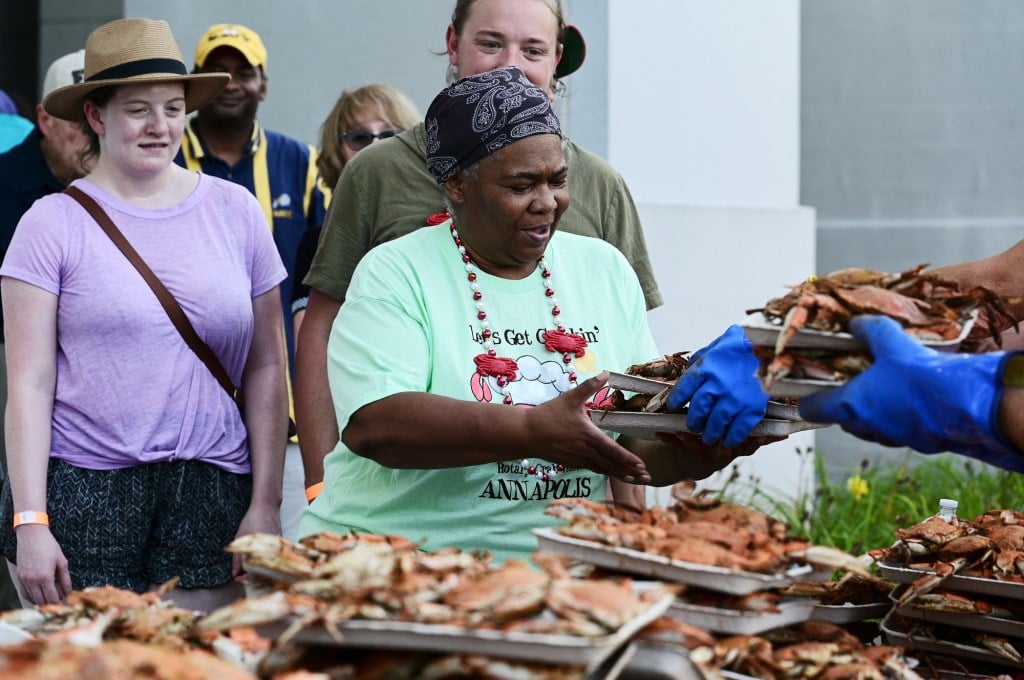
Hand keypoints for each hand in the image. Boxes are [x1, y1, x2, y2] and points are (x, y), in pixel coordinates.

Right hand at [15, 524, 70, 604]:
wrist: (32, 535)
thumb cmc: (49, 546)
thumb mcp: (61, 561)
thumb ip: (65, 579)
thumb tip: (68, 592)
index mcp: (45, 576)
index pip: (52, 598)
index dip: (59, 603)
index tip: (64, 602)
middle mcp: (32, 580)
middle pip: (41, 601)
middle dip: (51, 603)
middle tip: (58, 600)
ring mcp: (24, 579)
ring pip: (32, 599)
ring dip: (41, 601)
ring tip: (50, 597)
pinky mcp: (19, 576)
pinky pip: (24, 593)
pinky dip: (32, 596)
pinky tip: (39, 594)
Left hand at [231, 503, 281, 577]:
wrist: (267, 506)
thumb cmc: (252, 520)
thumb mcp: (240, 539)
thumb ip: (238, 558)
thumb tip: (235, 574)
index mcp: (262, 552)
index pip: (254, 574)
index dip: (244, 579)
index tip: (237, 578)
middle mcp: (273, 552)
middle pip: (263, 572)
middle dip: (251, 575)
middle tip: (241, 574)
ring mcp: (278, 548)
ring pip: (269, 565)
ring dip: (258, 568)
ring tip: (248, 566)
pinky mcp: (281, 544)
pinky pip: (274, 558)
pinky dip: (265, 561)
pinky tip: (258, 558)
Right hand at [527, 373, 651, 482]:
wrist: (526, 434)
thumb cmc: (548, 415)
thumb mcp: (570, 398)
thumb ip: (589, 386)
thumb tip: (605, 373)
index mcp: (588, 435)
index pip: (613, 450)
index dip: (628, 459)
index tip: (642, 465)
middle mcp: (585, 451)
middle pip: (612, 464)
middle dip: (630, 471)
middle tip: (647, 477)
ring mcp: (578, 459)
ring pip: (603, 469)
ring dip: (619, 474)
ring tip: (634, 479)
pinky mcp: (571, 462)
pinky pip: (592, 469)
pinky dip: (605, 472)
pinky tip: (612, 472)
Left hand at [655, 431, 781, 479]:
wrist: (693, 461)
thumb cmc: (717, 440)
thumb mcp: (737, 438)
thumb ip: (755, 429)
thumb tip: (784, 420)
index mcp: (736, 445)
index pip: (752, 442)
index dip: (762, 439)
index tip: (771, 434)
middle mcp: (722, 452)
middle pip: (727, 447)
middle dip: (724, 439)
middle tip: (722, 429)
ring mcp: (704, 455)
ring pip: (699, 447)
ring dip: (692, 439)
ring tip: (683, 431)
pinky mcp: (686, 455)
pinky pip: (677, 447)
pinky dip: (669, 439)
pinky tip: (661, 433)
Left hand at [666, 325, 767, 446]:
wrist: (770, 346)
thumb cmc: (741, 345)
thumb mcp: (714, 347)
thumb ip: (700, 362)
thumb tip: (688, 373)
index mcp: (706, 368)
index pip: (683, 390)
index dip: (676, 401)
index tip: (673, 407)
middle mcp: (718, 385)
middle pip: (698, 410)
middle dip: (693, 421)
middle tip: (694, 426)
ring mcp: (735, 398)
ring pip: (716, 423)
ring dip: (710, 433)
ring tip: (709, 436)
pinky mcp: (753, 407)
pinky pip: (738, 429)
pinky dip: (732, 437)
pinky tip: (728, 440)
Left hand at [799, 315, 1023, 471]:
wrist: (967, 406)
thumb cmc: (920, 376)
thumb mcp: (890, 341)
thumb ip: (868, 330)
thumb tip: (854, 323)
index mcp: (849, 406)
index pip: (812, 409)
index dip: (807, 398)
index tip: (806, 389)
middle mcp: (866, 426)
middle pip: (843, 417)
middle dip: (845, 400)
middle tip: (853, 379)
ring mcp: (892, 437)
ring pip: (872, 425)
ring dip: (874, 409)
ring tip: (886, 385)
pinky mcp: (918, 441)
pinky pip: (899, 428)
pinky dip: (899, 414)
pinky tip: (913, 395)